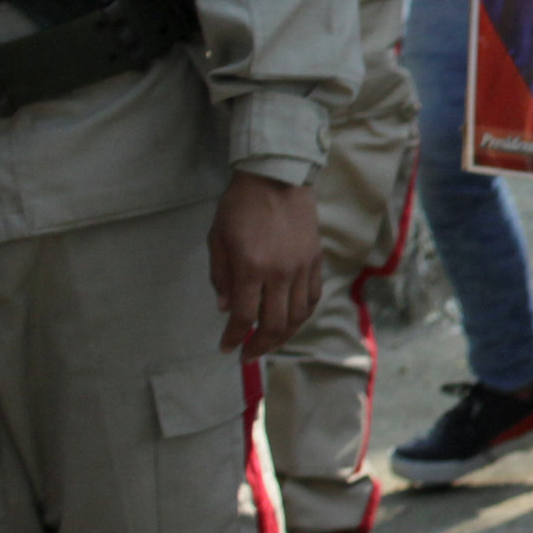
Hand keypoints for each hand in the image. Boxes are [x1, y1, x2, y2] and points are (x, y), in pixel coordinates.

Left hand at [208, 172, 321, 354]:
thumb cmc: (239, 207)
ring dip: (284, 336)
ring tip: (270, 342)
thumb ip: (220, 277)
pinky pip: (313, 297)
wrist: (276, 178)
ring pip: (298, 316)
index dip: (234, 338)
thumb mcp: (217, 240)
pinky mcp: (315, 261)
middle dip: (259, 345)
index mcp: (251, 268)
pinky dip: (302, 314)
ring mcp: (301, 268)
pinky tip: (291, 319)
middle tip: (248, 354)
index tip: (227, 349)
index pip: (243, 317)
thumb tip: (226, 309)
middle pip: (274, 324)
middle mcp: (280, 273)